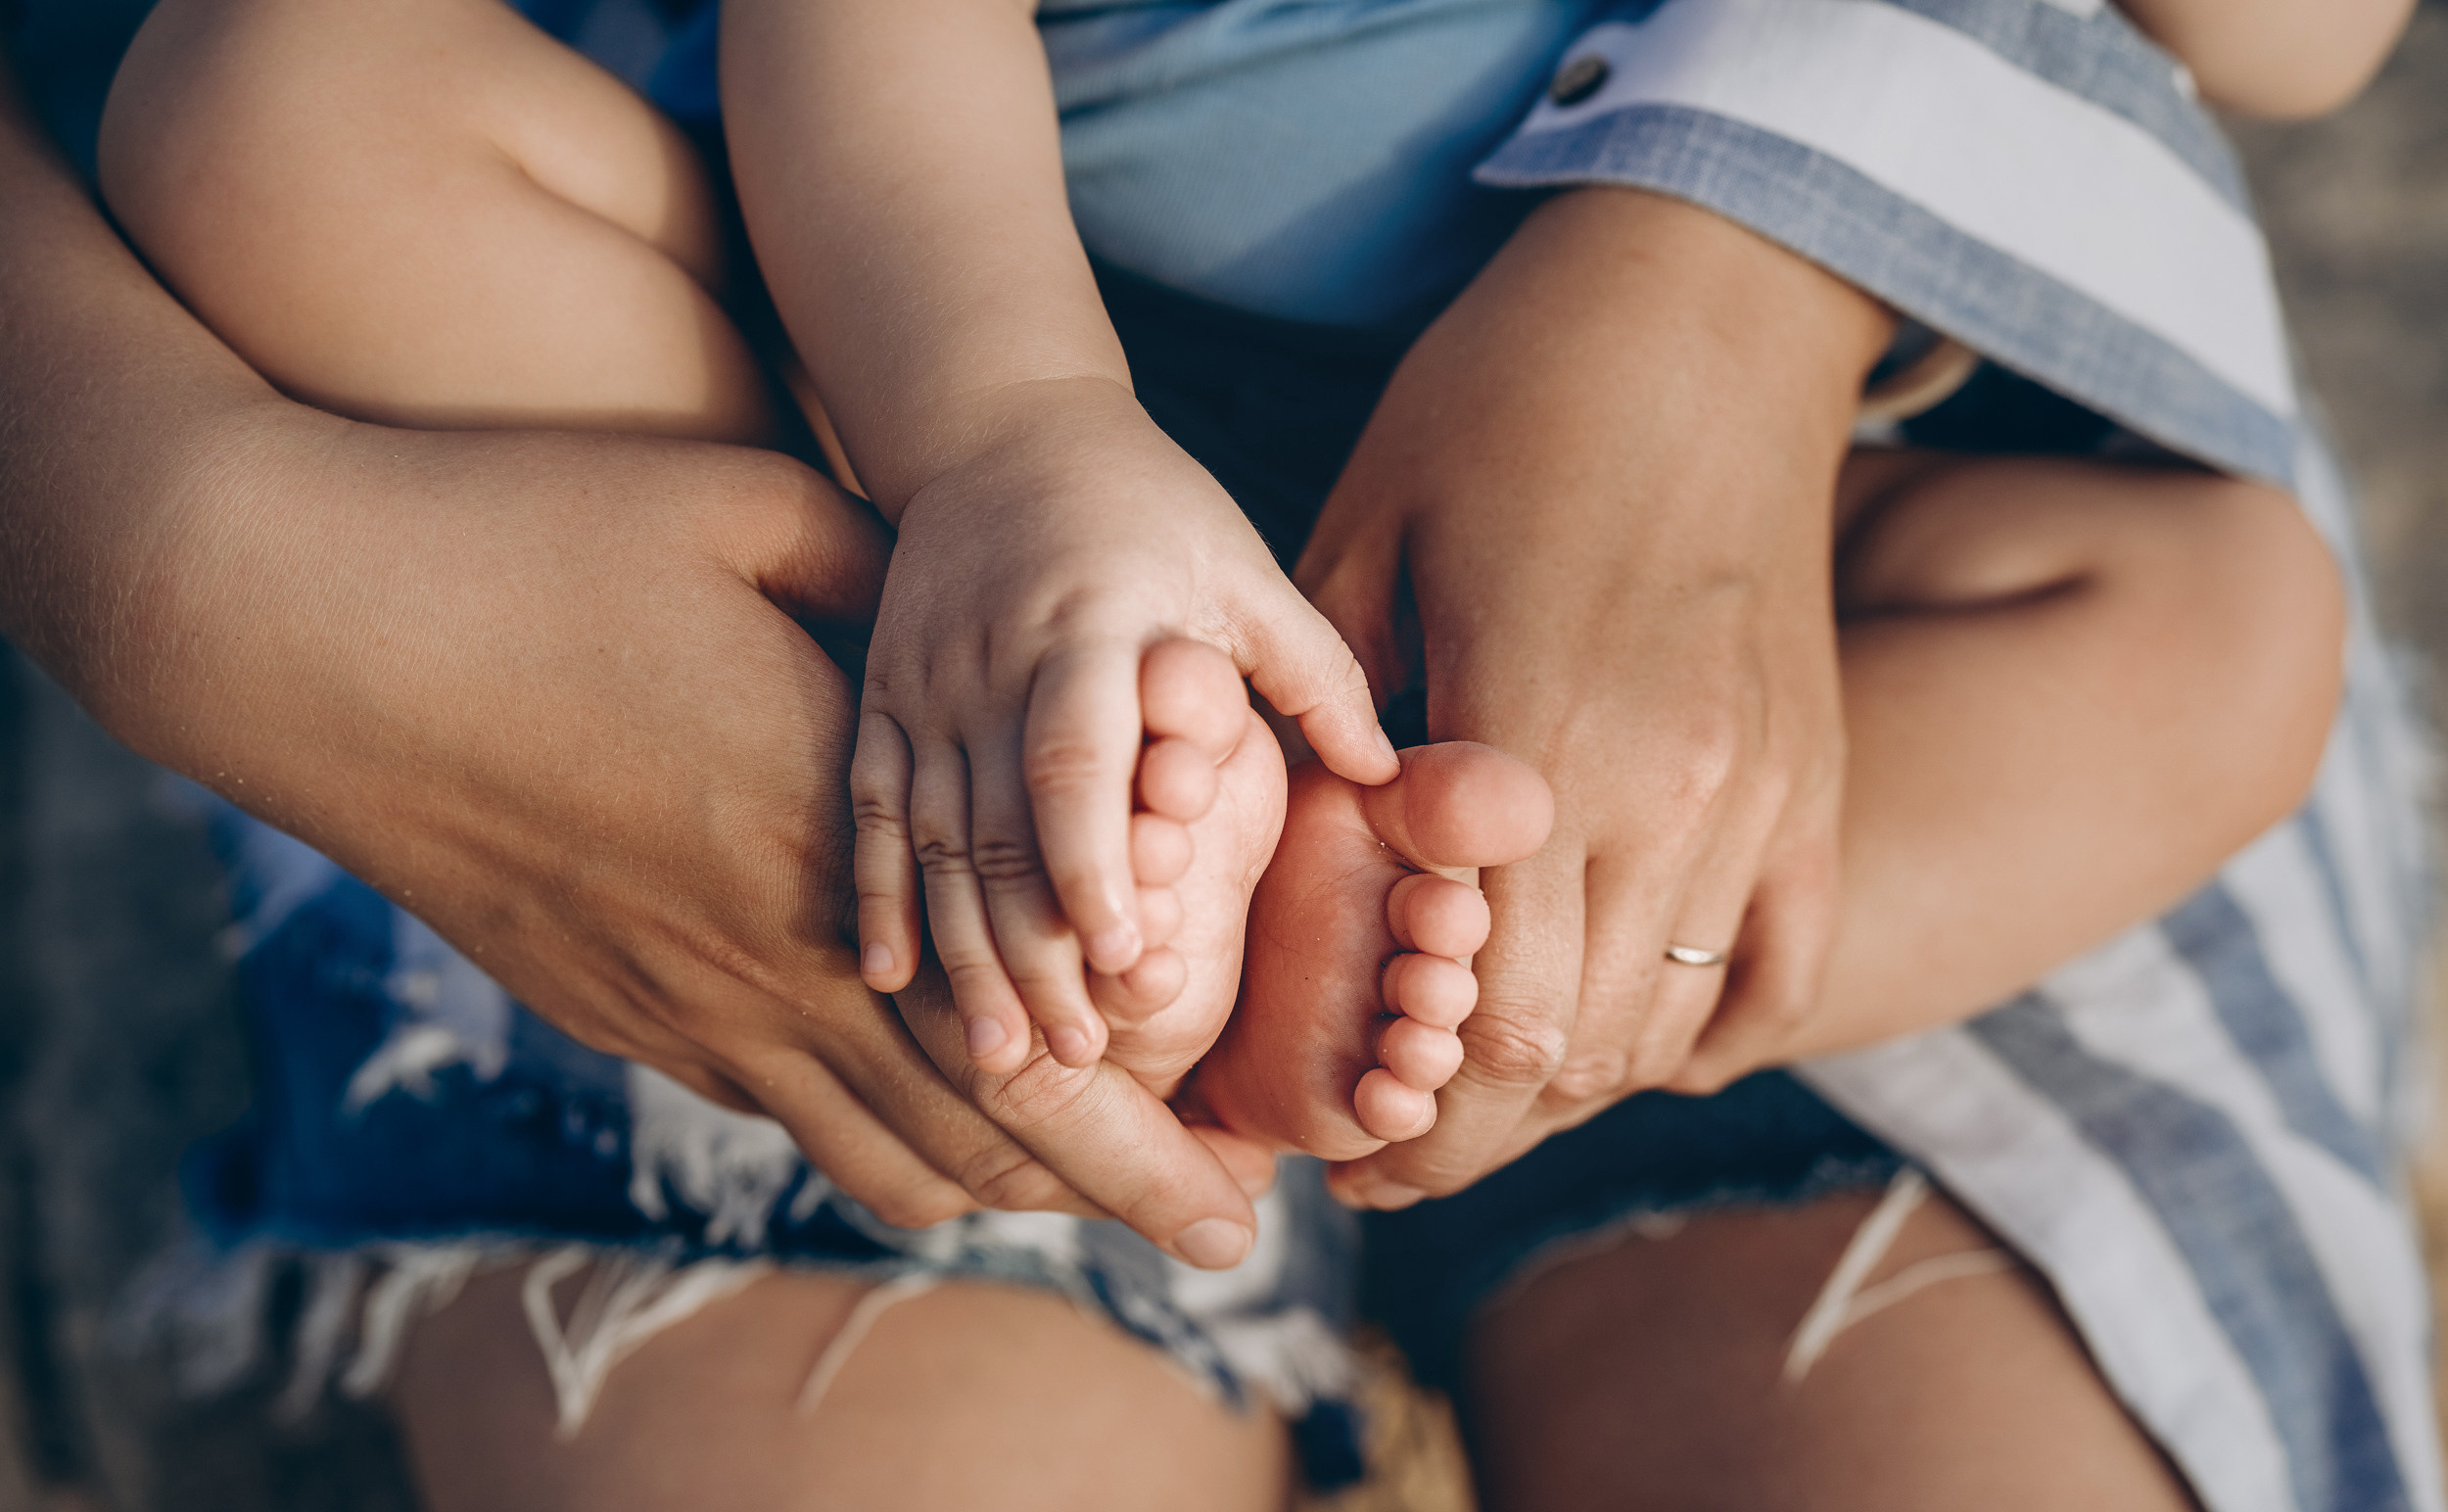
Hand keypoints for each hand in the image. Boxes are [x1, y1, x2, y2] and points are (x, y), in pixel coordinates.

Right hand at [0, 71, 1275, 1264]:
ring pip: (875, 1154)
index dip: (1145, 1142)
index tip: (1238, 1199)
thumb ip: (902, 596)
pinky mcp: (612, 1012)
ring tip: (1085, 1190)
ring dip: (996, 1182)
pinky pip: (777, 1117)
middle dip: (1111, 1200)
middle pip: (976, 1142)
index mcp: (834, 841)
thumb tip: (1004, 631)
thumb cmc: (540, 538)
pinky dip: (877, 1139)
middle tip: (1210, 1233)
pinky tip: (922, 1115)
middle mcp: (770, 961)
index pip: (1027, 1047)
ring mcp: (681, 1005)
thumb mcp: (760, 516)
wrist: (304, 628)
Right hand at [849, 377, 1394, 1072]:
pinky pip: (870, 811)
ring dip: (961, 954)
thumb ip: (1312, 669)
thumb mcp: (1241, 566)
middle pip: (995, 827)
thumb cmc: (1148, 506)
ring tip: (1001, 1058)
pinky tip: (890, 982)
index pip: (1075, 758)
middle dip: (1030, 950)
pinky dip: (877, 898)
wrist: (999, 423)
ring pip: (928, 840)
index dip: (1094, 862)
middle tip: (1072, 1058)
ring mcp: (922, 685)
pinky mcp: (880, 698)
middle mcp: (992, 663)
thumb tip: (1390, 775)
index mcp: (1091, 627)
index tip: (1124, 957)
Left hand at [1298, 190, 1892, 1205]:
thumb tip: (1301, 873)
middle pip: (1572, 1052)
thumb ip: (1335, 727)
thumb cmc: (1505, 403)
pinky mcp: (1818, 778)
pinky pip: (1776, 970)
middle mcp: (1674, 794)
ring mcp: (1767, 794)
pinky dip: (1695, 1025)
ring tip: (1474, 1086)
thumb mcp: (1366, 539)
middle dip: (1466, 1124)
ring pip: (1667, 1026)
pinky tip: (1617, 1028)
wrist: (1711, 301)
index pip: (1485, 1016)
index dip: (1402, 1105)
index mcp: (1541, 739)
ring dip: (1565, 1081)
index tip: (1332, 1135)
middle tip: (1379, 1139)